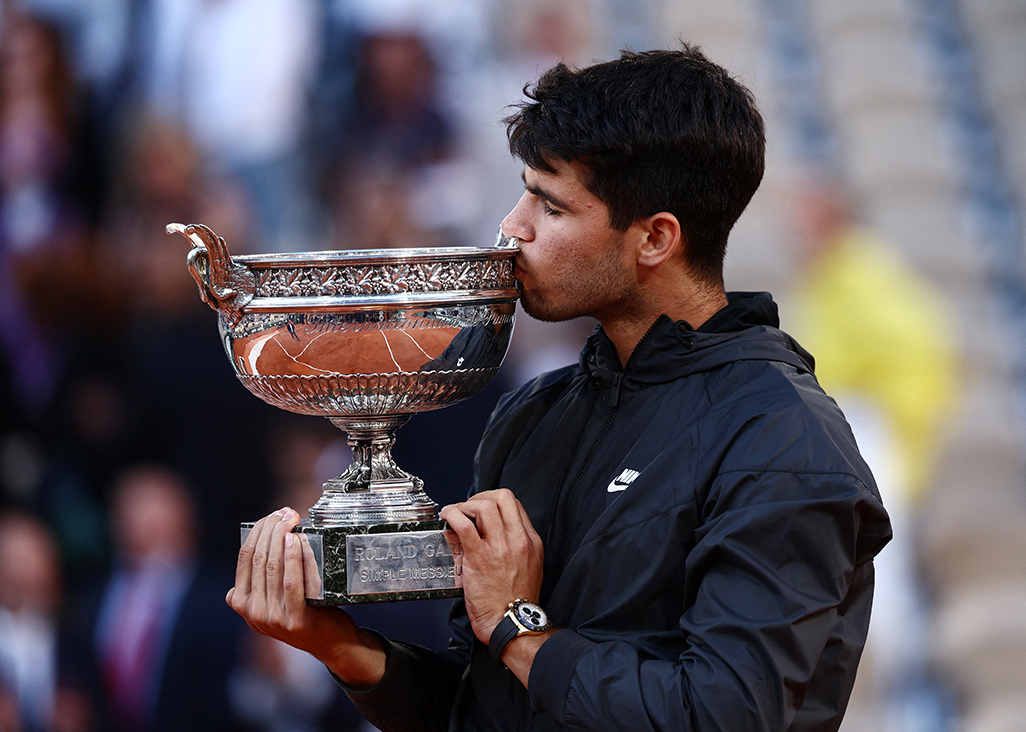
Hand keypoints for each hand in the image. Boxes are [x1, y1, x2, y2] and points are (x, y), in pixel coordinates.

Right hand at [226, 507, 385, 687]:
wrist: (330, 641)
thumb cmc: (305, 610)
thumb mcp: (275, 595)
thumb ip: (265, 574)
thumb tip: (269, 531)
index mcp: (242, 602)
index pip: (245, 557)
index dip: (258, 531)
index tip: (272, 515)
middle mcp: (252, 612)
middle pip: (258, 558)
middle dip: (271, 528)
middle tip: (286, 512)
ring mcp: (271, 618)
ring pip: (273, 567)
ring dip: (282, 537)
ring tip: (293, 519)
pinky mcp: (293, 620)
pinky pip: (291, 582)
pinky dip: (294, 558)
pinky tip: (297, 541)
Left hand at [440, 489, 543, 643]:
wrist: (512, 624)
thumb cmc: (515, 603)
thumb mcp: (527, 568)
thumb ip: (510, 548)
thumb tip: (487, 532)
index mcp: (531, 542)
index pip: (514, 505)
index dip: (495, 501)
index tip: (482, 508)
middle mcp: (518, 540)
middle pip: (502, 497)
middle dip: (481, 496)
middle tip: (469, 507)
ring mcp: (500, 547)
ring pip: (484, 506)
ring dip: (466, 504)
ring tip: (457, 513)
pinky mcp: (480, 557)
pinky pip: (464, 524)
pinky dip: (452, 514)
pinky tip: (447, 516)